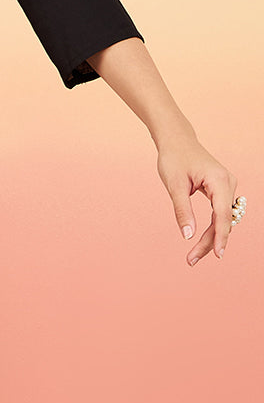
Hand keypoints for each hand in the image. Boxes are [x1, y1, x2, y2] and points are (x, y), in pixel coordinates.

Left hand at [156, 139, 238, 265]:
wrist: (177, 141)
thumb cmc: (174, 159)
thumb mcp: (174, 186)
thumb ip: (182, 210)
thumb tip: (187, 235)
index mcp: (219, 181)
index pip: (222, 215)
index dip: (220, 237)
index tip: (217, 255)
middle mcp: (228, 184)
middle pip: (223, 221)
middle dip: (210, 242)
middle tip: (190, 260)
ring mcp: (227, 187)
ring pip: (223, 219)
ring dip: (211, 238)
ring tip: (192, 256)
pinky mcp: (221, 190)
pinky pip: (220, 214)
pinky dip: (212, 228)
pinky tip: (203, 242)